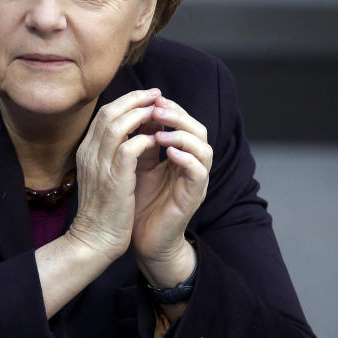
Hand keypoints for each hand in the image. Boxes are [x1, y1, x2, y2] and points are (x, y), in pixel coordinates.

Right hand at [65, 89, 161, 263]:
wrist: (95, 240)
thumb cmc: (104, 210)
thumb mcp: (104, 175)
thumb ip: (114, 153)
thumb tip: (137, 132)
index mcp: (86, 151)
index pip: (104, 114)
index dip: (127, 101)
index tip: (147, 97)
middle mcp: (89, 153)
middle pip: (109, 112)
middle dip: (135, 99)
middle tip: (157, 94)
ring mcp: (99, 165)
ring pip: (116, 124)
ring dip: (140, 114)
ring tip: (160, 111)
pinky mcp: (113, 179)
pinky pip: (129, 148)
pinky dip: (144, 139)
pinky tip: (157, 140)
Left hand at [131, 95, 211, 286]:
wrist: (139, 240)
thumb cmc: (137, 203)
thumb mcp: (135, 165)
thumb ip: (139, 142)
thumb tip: (133, 112)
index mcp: (179, 155)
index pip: (183, 122)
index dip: (170, 108)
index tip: (149, 98)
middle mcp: (191, 165)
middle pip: (198, 129)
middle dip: (178, 115)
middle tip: (156, 108)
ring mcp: (195, 181)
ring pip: (204, 148)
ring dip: (182, 135)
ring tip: (159, 131)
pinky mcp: (194, 197)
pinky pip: (199, 172)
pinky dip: (186, 158)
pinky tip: (167, 153)